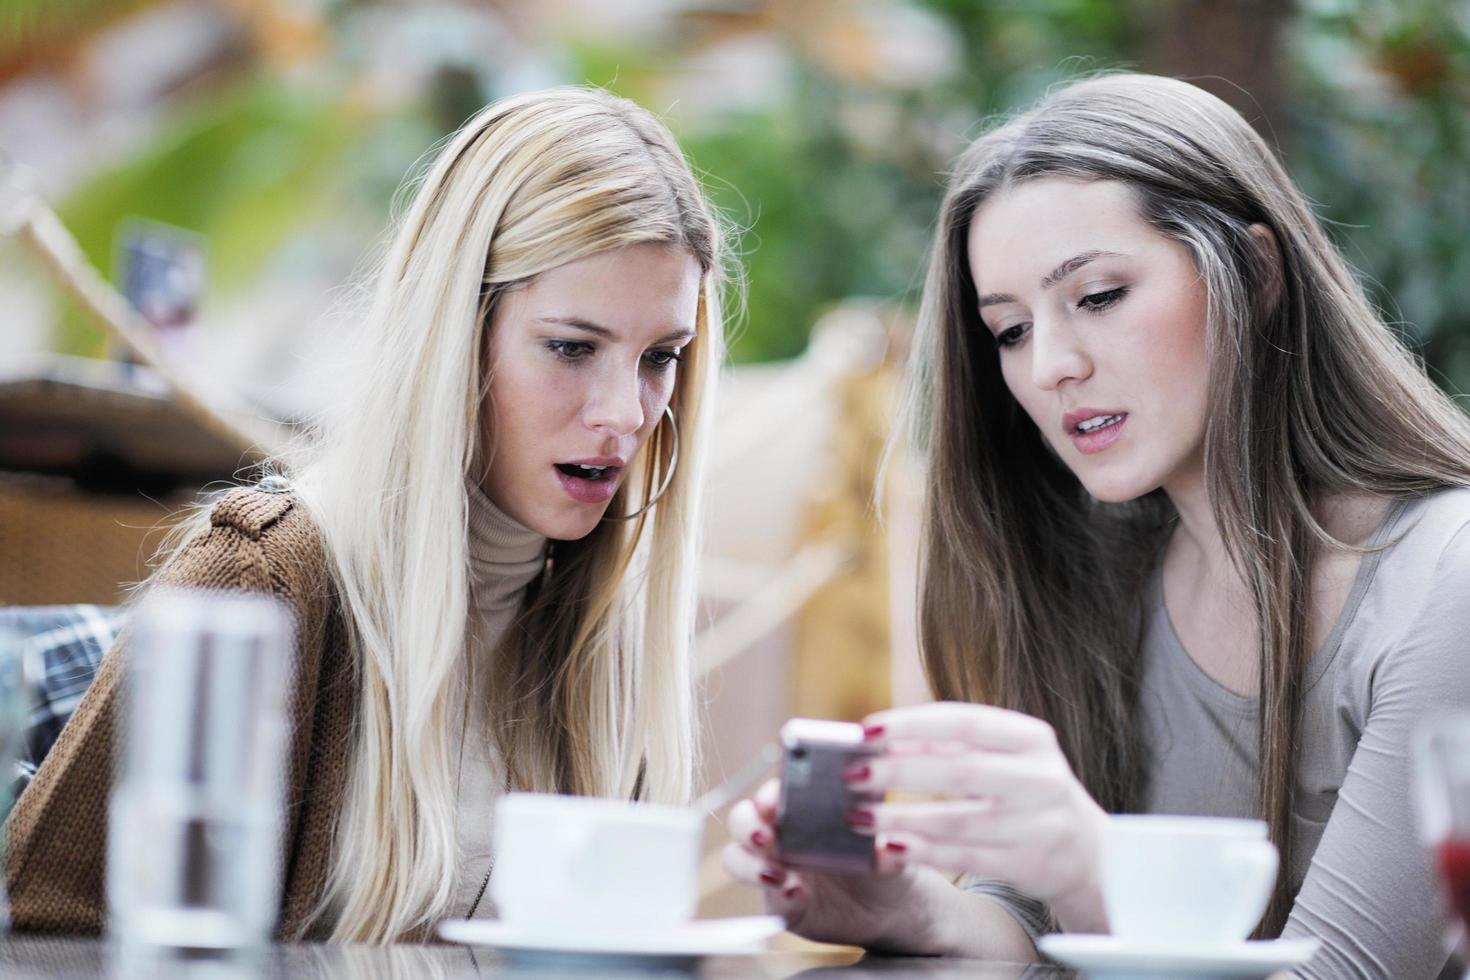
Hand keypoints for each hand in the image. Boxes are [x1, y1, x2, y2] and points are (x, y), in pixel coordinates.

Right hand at [720, 778, 942, 951]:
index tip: (774, 799)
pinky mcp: (776, 898)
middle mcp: (781, 829)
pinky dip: (774, 894)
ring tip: (776, 874)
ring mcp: (774, 863)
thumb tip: (885, 845)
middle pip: (744, 816)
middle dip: (748, 824)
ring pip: (736, 854)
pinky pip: (762, 895)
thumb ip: (882, 839)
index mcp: (803, 802)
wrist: (888, 906)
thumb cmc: (884, 858)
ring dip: (749, 862)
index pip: (775, 786)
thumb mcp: (889, 841)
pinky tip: (794, 895)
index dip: (769, 791)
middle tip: (764, 836)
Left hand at [849, 701, 1109, 933]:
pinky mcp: (1028, 864)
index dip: (914, 724)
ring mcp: (1039, 824)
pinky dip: (924, 852)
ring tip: (859, 817)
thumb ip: (948, 745)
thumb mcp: (1003, 757)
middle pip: (962, 770)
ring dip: (903, 819)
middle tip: (852, 774)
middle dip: (900, 772)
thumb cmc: (1026, 791)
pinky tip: (889, 847)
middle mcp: (1041, 778)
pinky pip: (966, 858)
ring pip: (960, 821)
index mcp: (1032, 738)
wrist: (1088, 853)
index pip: (966, 721)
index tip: (867, 730)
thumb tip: (881, 738)